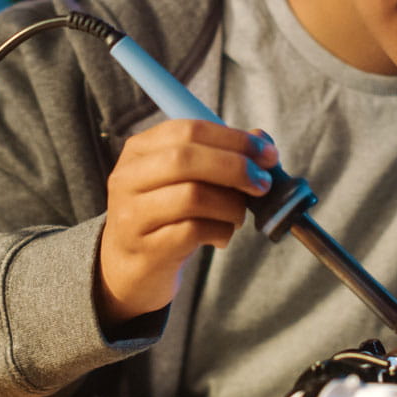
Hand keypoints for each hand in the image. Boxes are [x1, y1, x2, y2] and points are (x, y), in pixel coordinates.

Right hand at [96, 120, 278, 324]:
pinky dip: (220, 232)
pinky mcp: (145, 248)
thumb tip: (262, 141)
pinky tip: (220, 237)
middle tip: (262, 184)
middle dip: (236, 168)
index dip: (234, 139)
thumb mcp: (188, 179)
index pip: (188, 130)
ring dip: (231, 206)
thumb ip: (222, 155)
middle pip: (186, 158)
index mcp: (139, 150)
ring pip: (192, 196)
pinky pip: (193, 232)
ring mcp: (131, 214)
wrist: (132, 266)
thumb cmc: (167, 215)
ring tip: (238, 216)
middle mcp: (128, 177)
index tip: (268, 155)